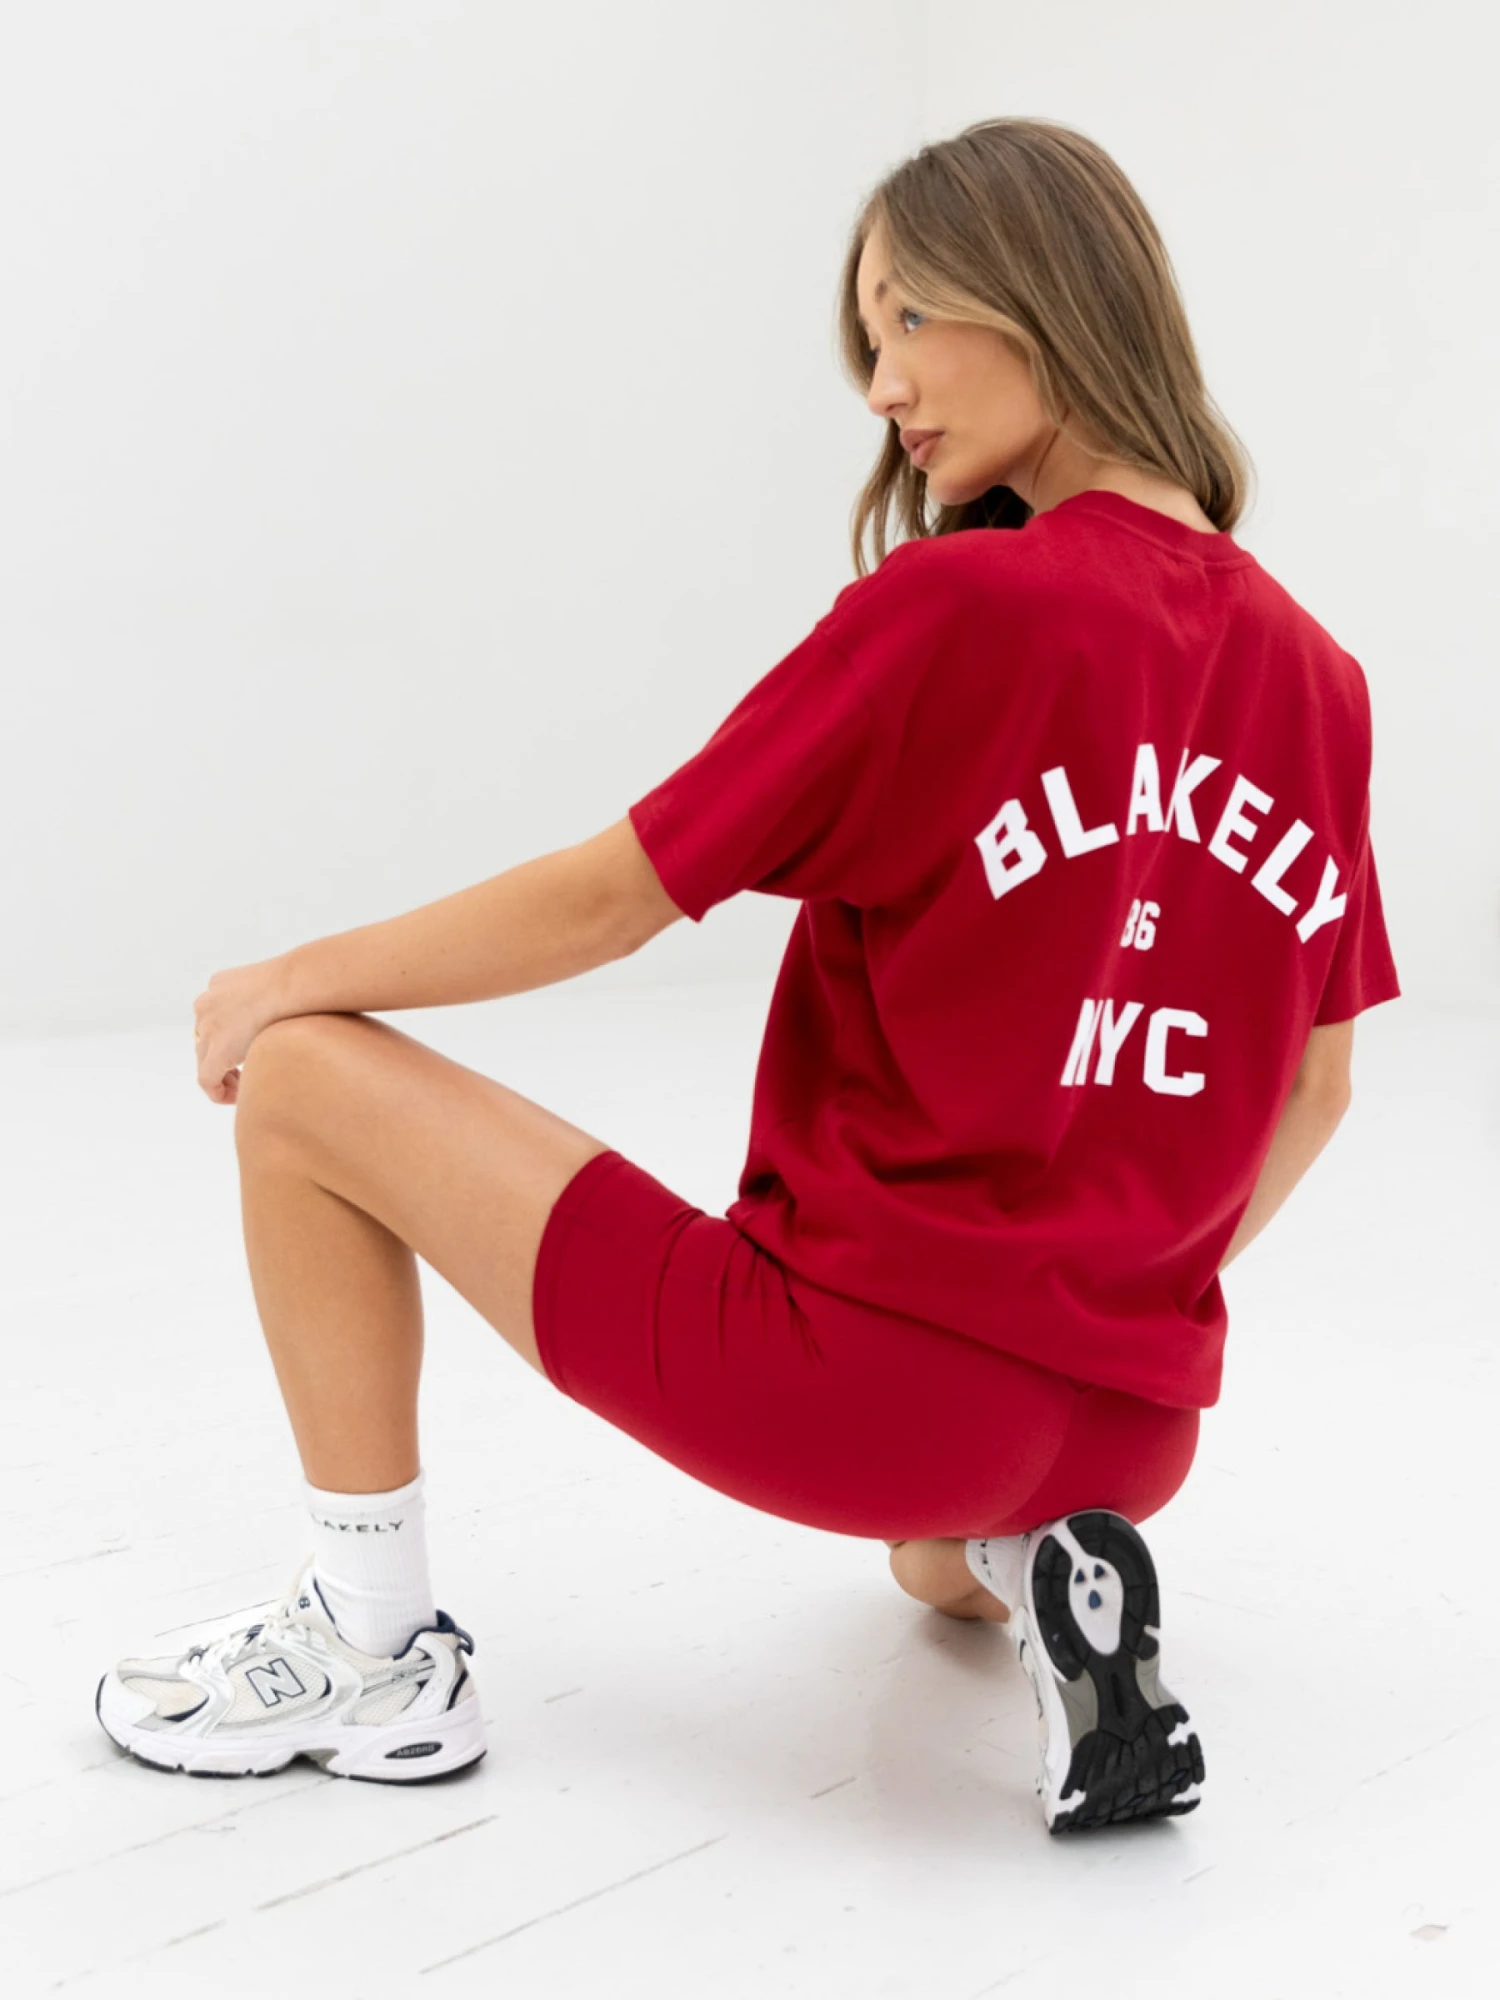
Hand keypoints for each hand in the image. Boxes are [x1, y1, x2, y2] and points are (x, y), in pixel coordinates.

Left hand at [192, 957, 293, 1105]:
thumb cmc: (301, 982)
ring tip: (243, 1087)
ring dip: (221, 1075)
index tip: (246, 1051)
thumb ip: (270, 999)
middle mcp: (208, 1004)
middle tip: (244, 1073)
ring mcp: (207, 1027)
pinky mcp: (216, 1051)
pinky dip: (218, 1092)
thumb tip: (290, 1011)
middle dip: (223, 1059)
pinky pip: (206, 1079)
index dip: (228, 1038)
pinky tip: (236, 1098)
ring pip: (204, 1059)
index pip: (215, 1017)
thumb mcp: (276, 986)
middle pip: (206, 1039)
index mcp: (220, 985)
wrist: (296, 984)